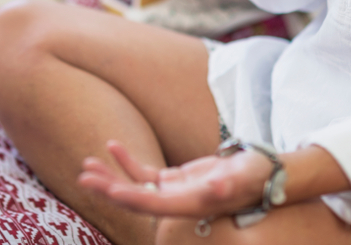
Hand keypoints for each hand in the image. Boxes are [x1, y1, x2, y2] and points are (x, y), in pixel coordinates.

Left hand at [77, 140, 272, 217]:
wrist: (267, 175)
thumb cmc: (258, 176)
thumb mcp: (244, 178)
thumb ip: (229, 184)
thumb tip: (215, 187)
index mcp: (190, 204)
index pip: (152, 204)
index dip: (129, 196)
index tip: (106, 187)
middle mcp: (178, 203)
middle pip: (136, 197)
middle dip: (109, 187)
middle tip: (84, 176)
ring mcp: (174, 192)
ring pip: (135, 185)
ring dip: (111, 174)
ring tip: (87, 164)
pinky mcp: (176, 180)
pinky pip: (145, 173)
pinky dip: (128, 160)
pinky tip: (112, 145)